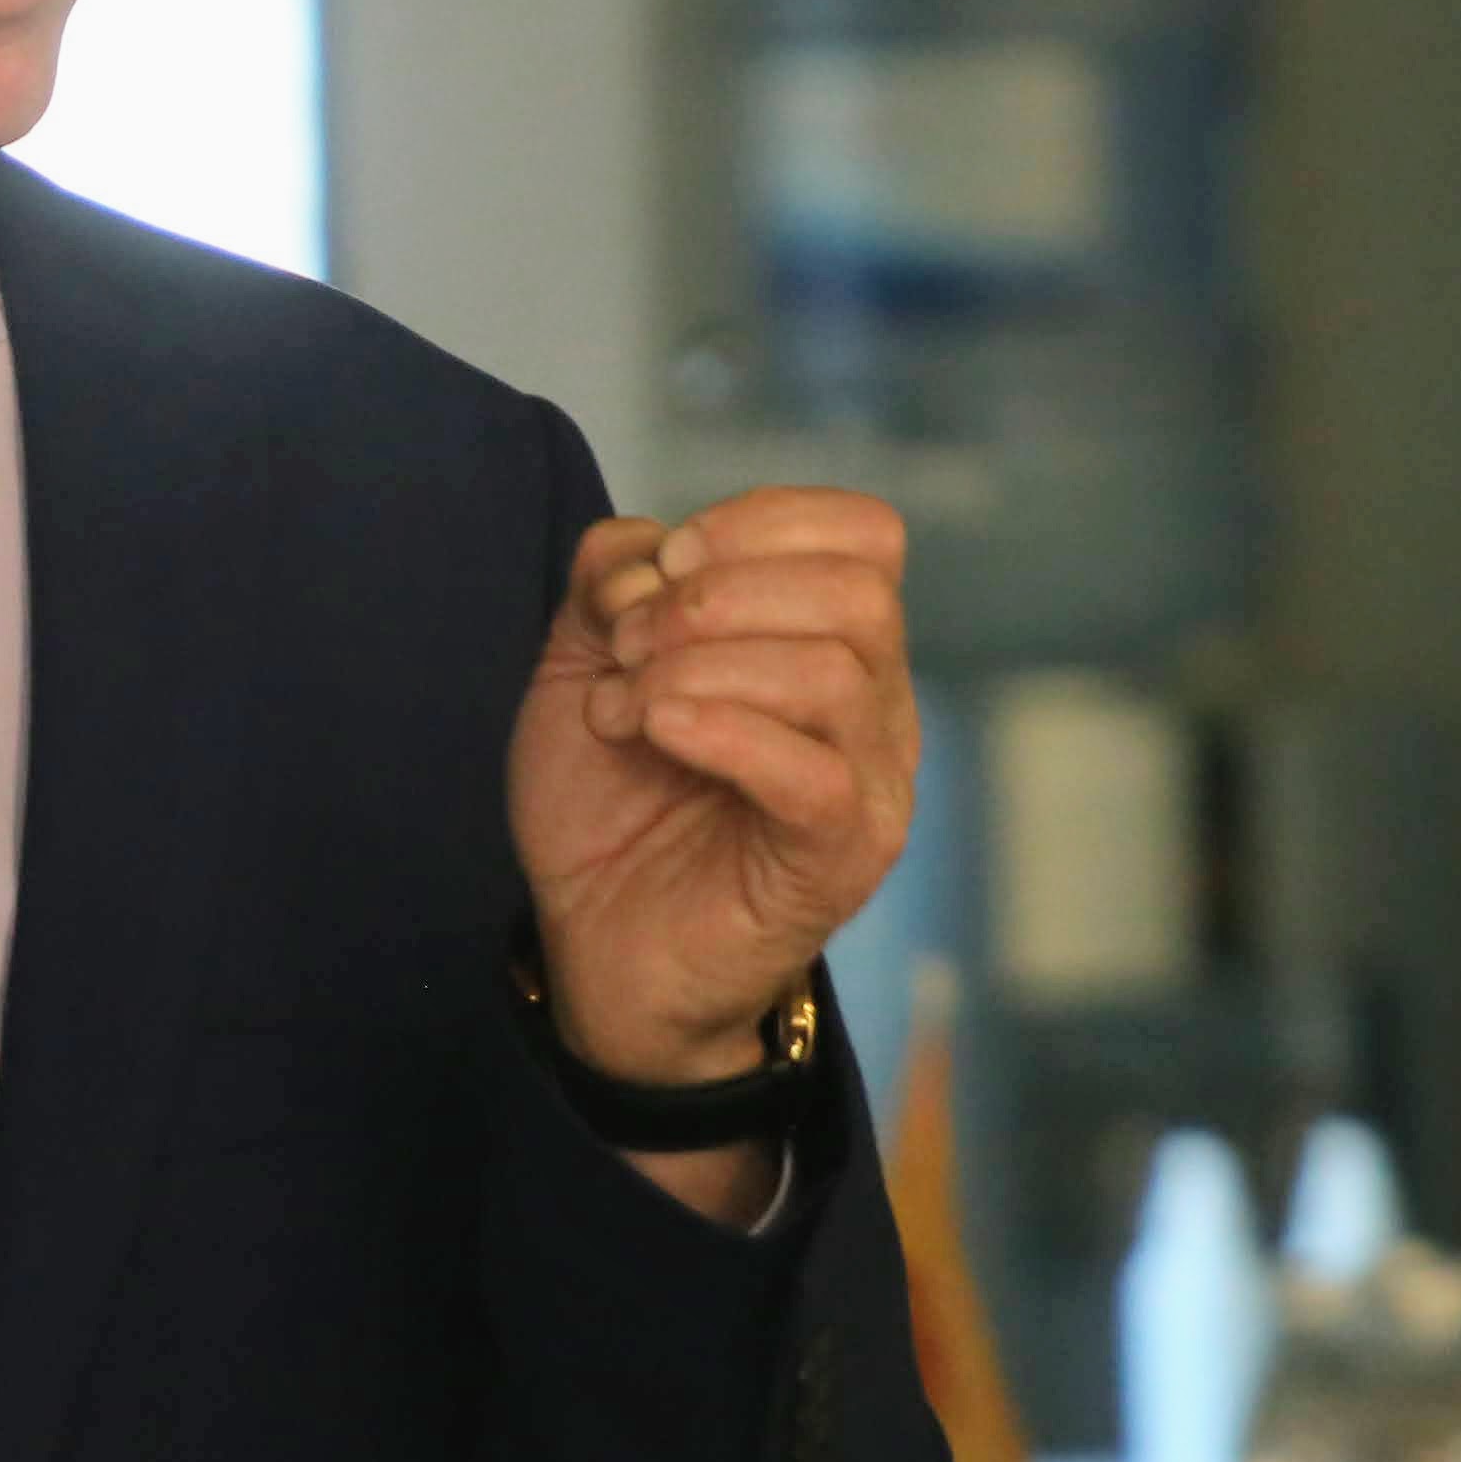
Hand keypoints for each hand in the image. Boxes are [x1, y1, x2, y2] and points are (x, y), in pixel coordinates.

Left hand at [505, 489, 917, 1086]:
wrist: (592, 941)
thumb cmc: (609, 798)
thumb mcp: (586, 658)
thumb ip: (612, 579)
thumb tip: (651, 551)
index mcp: (832, 641)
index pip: (864, 533)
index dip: (761, 520)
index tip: (665, 563)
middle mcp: (874, 705)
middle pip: (857, 592)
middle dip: (719, 597)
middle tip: (628, 647)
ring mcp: (870, 785)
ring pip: (835, 674)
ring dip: (700, 668)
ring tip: (623, 708)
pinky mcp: (839, 860)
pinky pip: (815, 776)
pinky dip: (722, 731)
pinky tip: (656, 733)